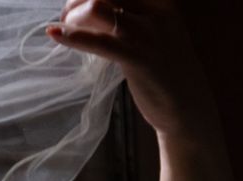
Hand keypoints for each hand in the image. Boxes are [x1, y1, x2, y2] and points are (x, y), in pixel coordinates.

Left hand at [47, 1, 240, 180]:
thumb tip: (100, 14)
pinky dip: (72, 37)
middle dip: (78, 0)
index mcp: (160, 3)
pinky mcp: (137, 59)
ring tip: (61, 28)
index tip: (76, 3)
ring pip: (98, 9)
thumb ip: (132, 22)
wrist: (187, 108)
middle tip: (65, 17)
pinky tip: (54, 34)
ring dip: (73, 16)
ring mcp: (147, 34)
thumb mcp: (153, 37)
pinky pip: (99, 42)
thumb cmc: (165, 75)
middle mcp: (156, 12)